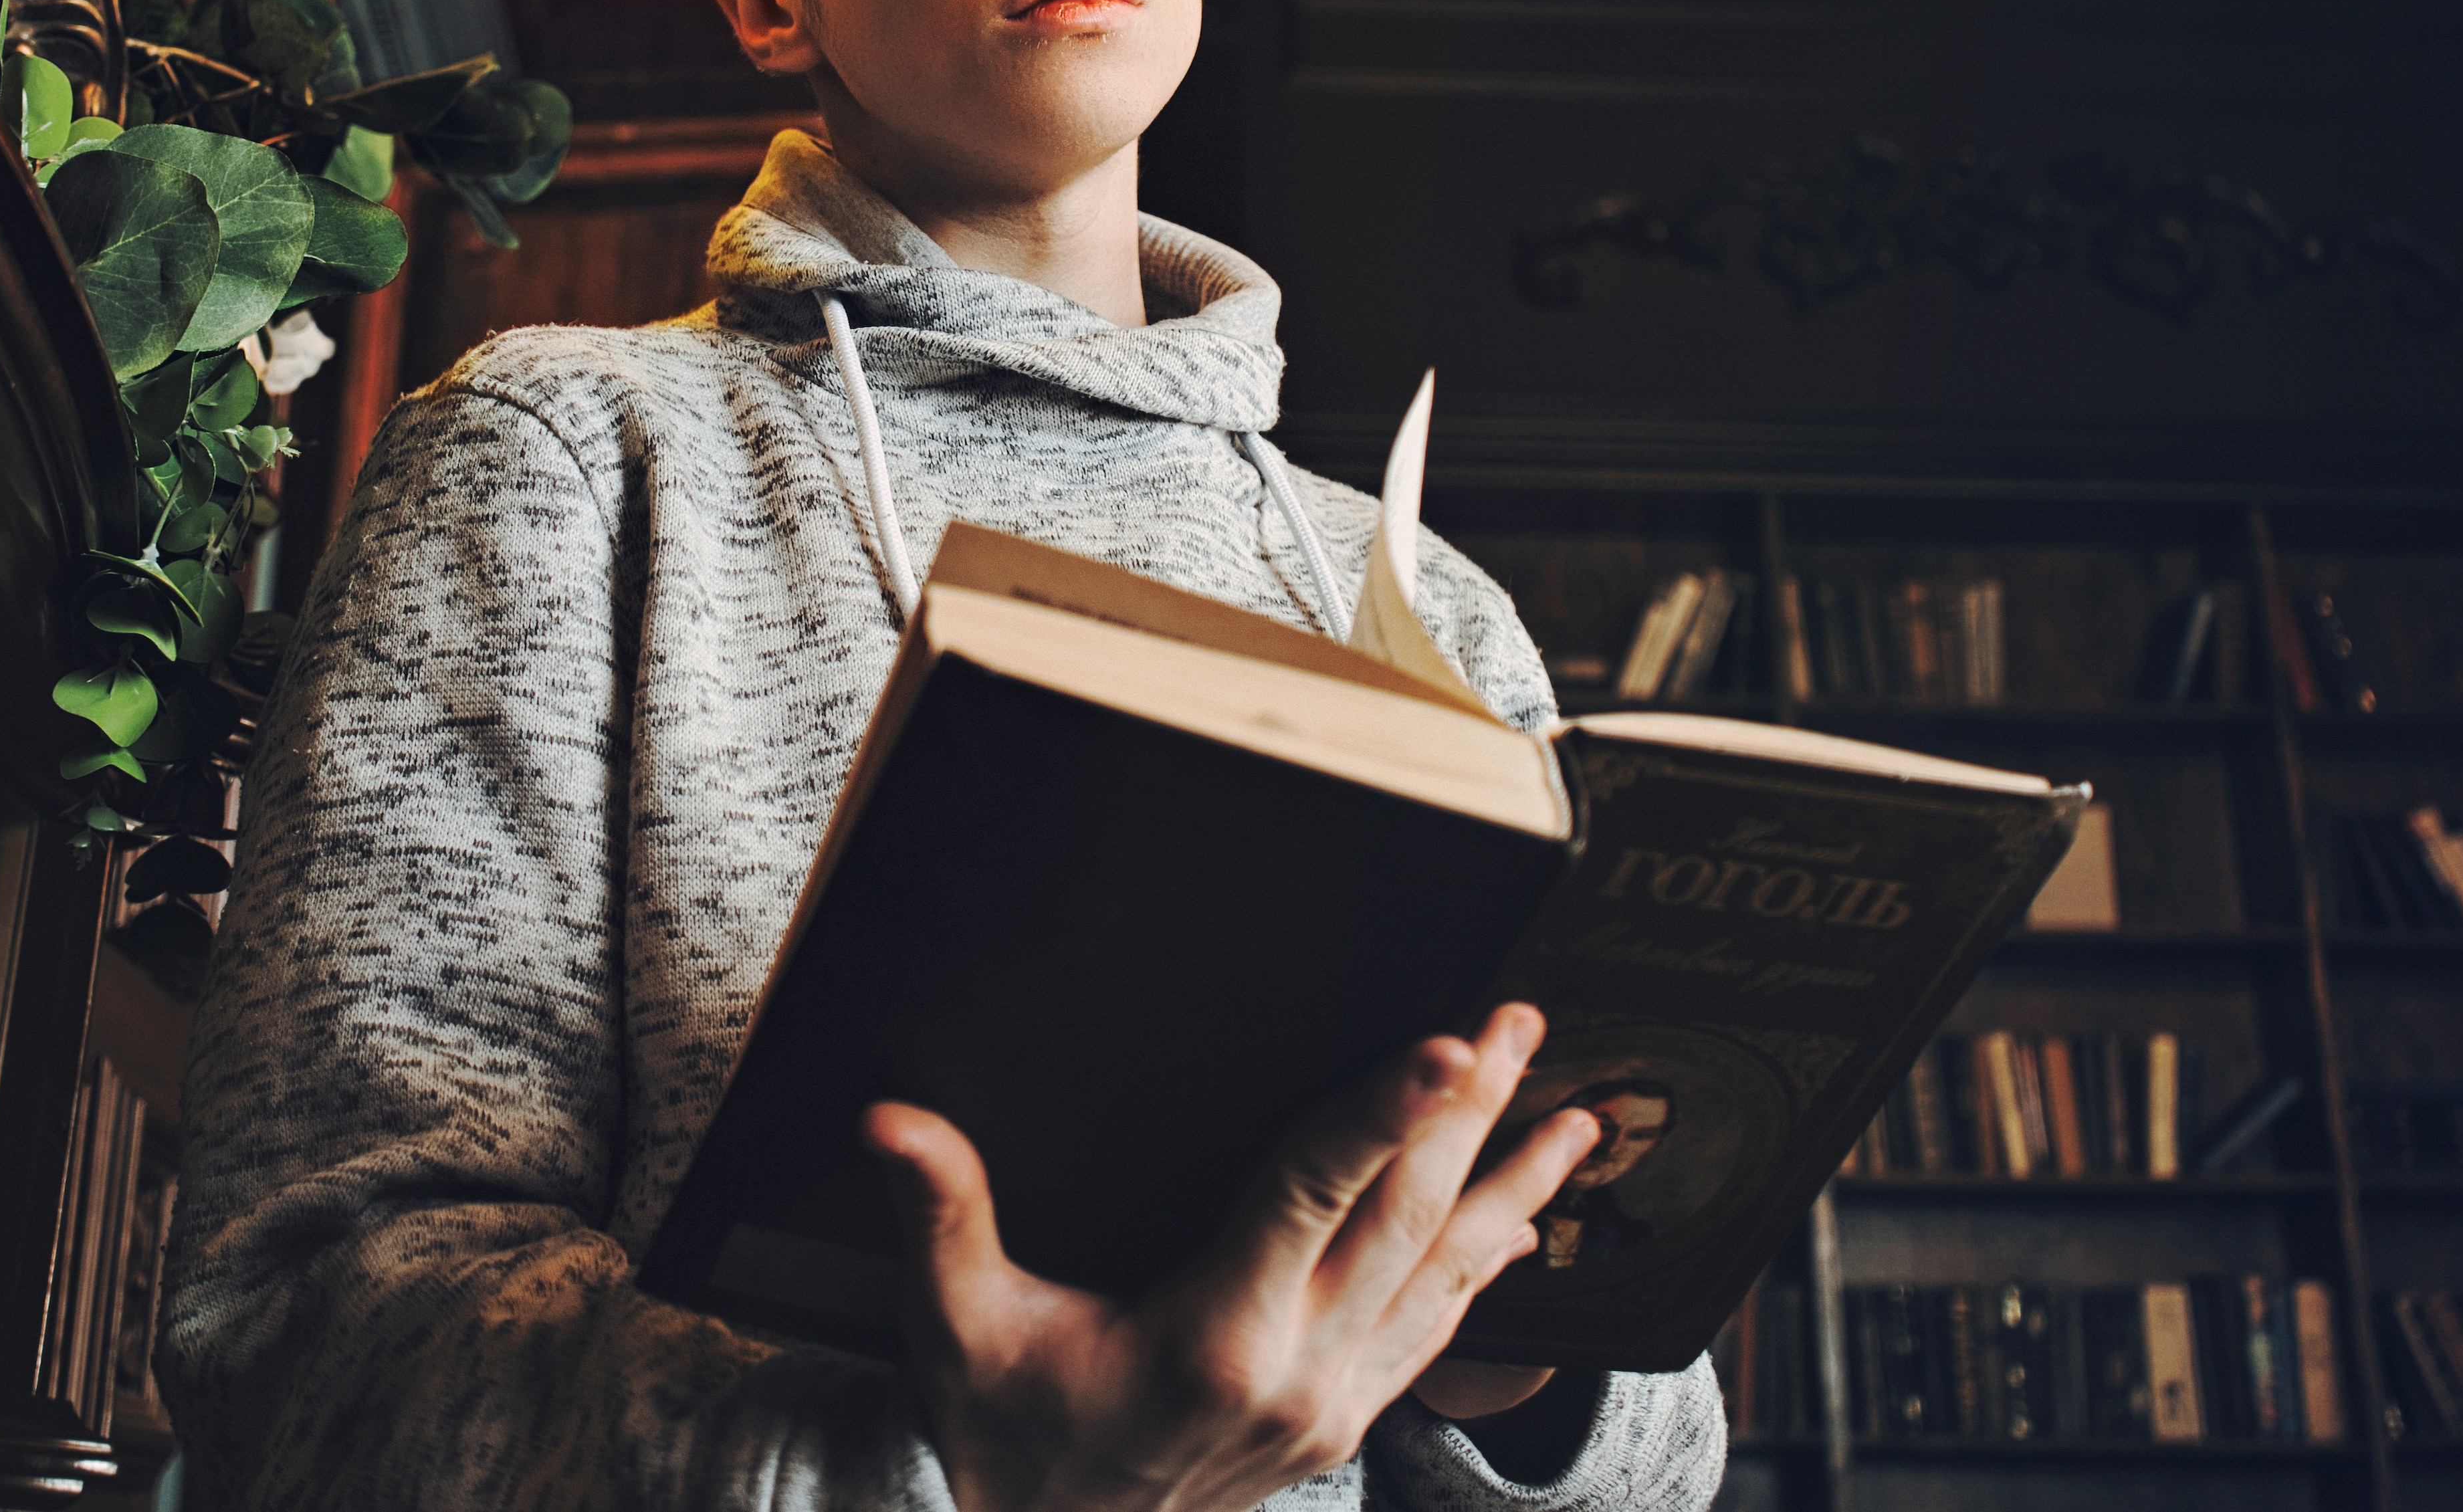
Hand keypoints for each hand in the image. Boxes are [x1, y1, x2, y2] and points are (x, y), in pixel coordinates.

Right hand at [864, 1003, 1601, 1511]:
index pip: (1318, 1196)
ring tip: (1573, 1105)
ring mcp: (1336, 1402)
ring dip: (1512, 1182)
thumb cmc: (1007, 1444)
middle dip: (1471, 1113)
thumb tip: (889, 1119)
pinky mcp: (1348, 1420)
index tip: (1452, 1048)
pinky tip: (1530, 1216)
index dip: (1385, 1116)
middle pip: (1410, 1216)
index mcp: (1213, 1335)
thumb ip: (937, 1221)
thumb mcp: (957, 1337)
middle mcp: (1298, 1369)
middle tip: (1517, 1018)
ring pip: (1448, 1273)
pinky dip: (1491, 1263)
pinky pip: (1441, 1328)